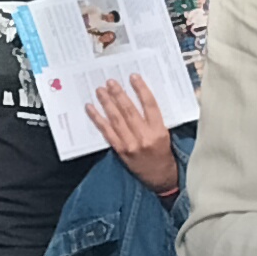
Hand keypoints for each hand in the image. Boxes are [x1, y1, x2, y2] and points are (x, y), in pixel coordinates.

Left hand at [88, 76, 181, 198]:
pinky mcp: (121, 151)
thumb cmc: (163, 153)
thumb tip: (138, 97)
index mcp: (159, 131)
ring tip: (100, 91)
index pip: (150, 105)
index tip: (133, 77)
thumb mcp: (165, 134)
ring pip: (117, 120)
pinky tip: (91, 109)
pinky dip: (98, 120)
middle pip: (130, 111)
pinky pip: (107, 132)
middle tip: (110, 82)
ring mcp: (131, 144)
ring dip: (107, 103)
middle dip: (119, 94)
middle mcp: (145, 137)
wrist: (160, 177)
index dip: (141, 90)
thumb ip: (154, 118)